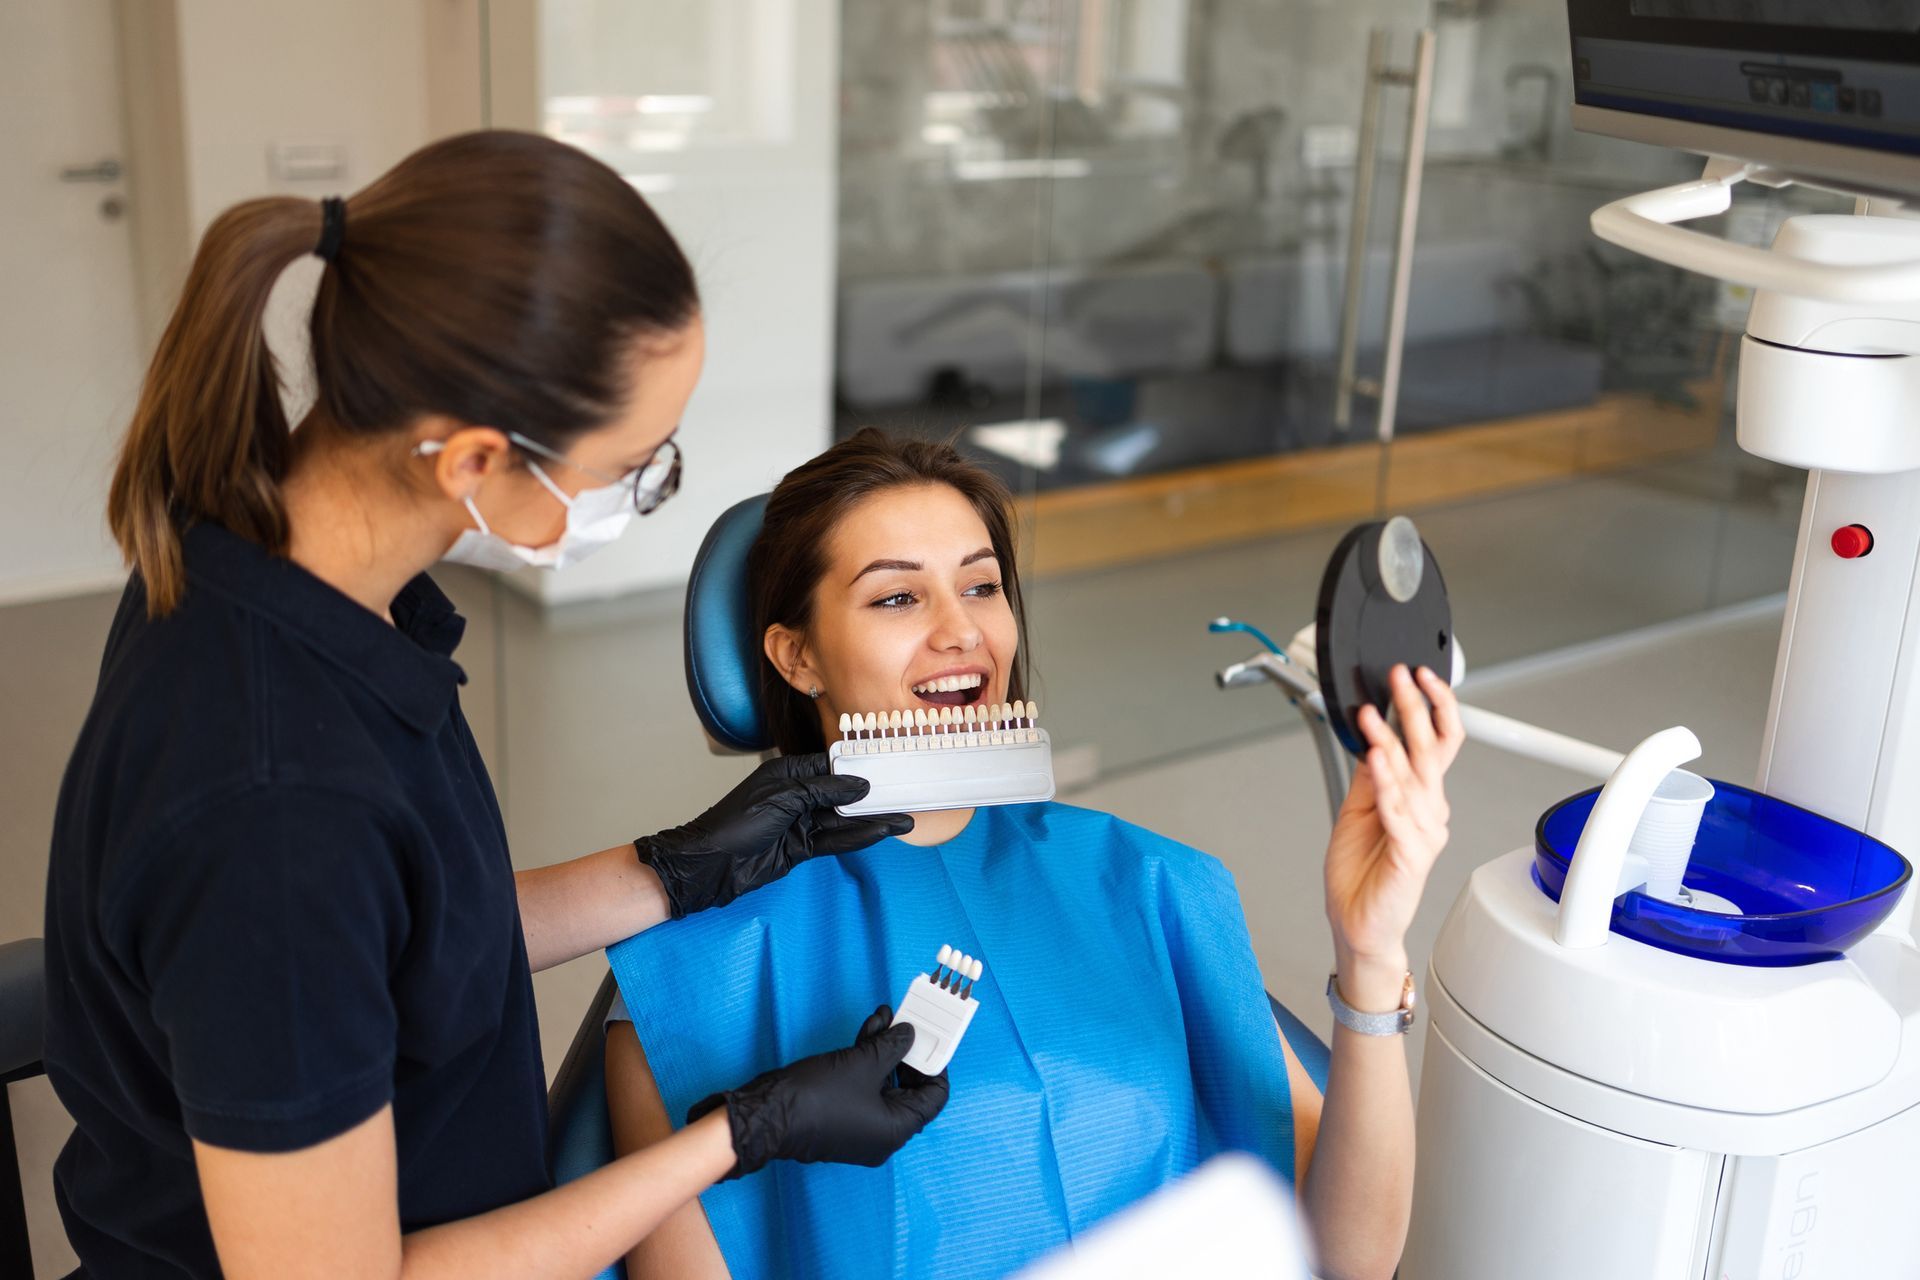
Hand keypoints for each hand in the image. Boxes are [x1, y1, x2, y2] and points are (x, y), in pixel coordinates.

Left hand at [634, 753, 913, 917]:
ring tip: (904, 820)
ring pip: (843, 820)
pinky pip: (835, 841)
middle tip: (907, 795)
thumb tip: (860, 785)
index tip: (890, 766)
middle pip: (842, 794)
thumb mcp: (782, 798)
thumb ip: (823, 791)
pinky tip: (880, 833)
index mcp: (789, 772)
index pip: (832, 766)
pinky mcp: (801, 849)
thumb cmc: (736, 823)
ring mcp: (800, 823)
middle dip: (873, 796)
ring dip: (872, 821)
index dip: (861, 767)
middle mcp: (797, 795)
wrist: (709, 866)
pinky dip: (857, 838)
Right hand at [689, 1006, 949, 1177]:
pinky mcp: (840, 1114)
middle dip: (907, 1051)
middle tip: (909, 1023)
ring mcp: (860, 1125)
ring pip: (883, 1083)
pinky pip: (864, 1086)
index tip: (932, 1039)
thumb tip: (910, 1035)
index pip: (933, 1098)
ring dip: (884, 1049)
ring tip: (887, 1016)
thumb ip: (892, 1047)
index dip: (935, 1065)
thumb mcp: (863, 1063)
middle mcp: (882, 1134)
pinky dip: (866, 1060)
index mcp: (895, 1129)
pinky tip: (868, 1029)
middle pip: (908, 1089)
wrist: (766, 1114)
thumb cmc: (817, 1096)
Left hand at [1323, 665, 1462, 1007]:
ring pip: (1414, 777)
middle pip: (1432, 751)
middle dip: (1415, 708)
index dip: (1433, 707)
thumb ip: (1370, 776)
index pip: (1440, 744)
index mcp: (1421, 800)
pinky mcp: (1411, 856)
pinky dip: (1388, 784)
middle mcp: (1430, 814)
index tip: (1417, 676)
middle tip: (1401, 676)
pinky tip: (1377, 760)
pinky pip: (1399, 812)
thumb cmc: (1361, 874)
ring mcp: (1424, 834)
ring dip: (1391, 742)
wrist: (1358, 925)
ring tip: (1372, 716)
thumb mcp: (1359, 810)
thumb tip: (1371, 735)